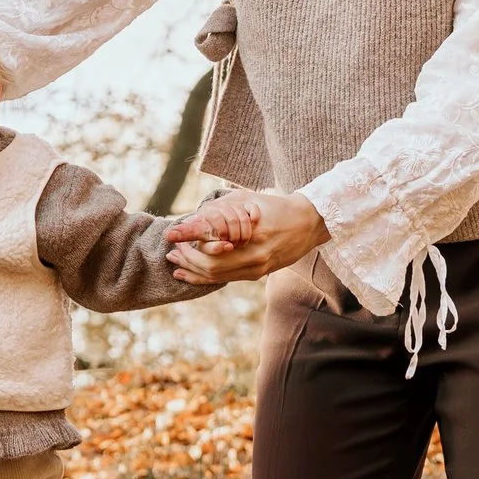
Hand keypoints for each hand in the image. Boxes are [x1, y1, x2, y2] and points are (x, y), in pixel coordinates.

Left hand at [166, 186, 327, 285]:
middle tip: (173, 249)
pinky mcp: (258, 274)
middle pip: (211, 265)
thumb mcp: (246, 200)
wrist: (308, 223)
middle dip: (187, 258)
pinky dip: (206, 277)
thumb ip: (220, 211)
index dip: (189, 239)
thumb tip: (191, 221)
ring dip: (193, 270)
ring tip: (176, 262)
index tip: (170, 235)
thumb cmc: (274, 206)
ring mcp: (257, 268)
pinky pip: (226, 278)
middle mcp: (254, 255)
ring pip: (216, 276)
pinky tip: (190, 273)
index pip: (212, 241)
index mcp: (252, 234)